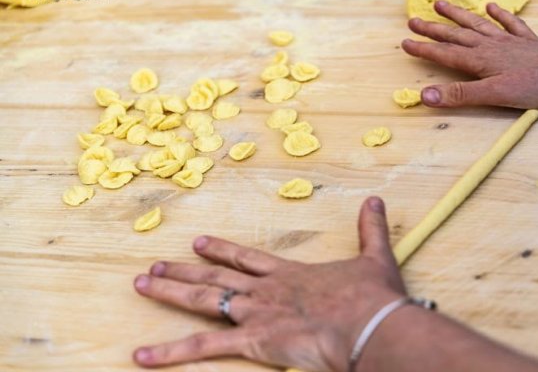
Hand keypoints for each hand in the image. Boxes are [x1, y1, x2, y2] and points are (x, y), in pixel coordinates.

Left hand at [132, 197, 405, 370]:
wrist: (369, 323)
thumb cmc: (371, 298)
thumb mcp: (375, 259)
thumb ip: (370, 229)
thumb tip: (375, 200)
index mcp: (290, 274)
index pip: (247, 259)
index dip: (221, 250)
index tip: (199, 242)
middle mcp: (266, 290)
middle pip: (217, 276)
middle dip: (184, 270)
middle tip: (156, 265)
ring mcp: (256, 313)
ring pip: (204, 300)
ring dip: (171, 292)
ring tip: (143, 284)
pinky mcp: (252, 340)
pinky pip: (204, 347)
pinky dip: (170, 352)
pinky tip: (142, 355)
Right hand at [402, 0, 537, 108]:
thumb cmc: (535, 87)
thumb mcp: (493, 95)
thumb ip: (458, 95)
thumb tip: (425, 94)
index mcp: (479, 60)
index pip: (445, 54)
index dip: (424, 49)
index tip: (405, 42)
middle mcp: (490, 46)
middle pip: (456, 35)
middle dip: (433, 29)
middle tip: (413, 20)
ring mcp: (509, 41)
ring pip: (477, 24)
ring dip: (458, 15)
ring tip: (441, 4)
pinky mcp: (527, 42)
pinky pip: (510, 24)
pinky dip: (500, 14)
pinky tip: (493, 6)